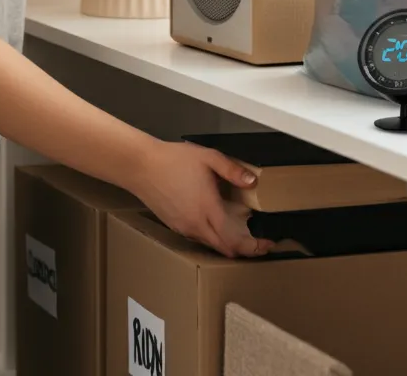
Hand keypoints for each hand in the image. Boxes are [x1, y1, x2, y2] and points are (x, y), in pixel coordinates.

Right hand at [132, 140, 275, 257]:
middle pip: (225, 249)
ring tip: (237, 229)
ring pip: (211, 245)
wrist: (140, 165)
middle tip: (257, 240)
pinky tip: (212, 220)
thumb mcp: (207, 157)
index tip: (267, 243)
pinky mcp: (174, 226)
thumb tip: (252, 181)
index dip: (255, 247)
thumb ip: (232, 170)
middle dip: (245, 249)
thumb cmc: (172, 159)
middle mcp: (196, 225)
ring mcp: (183, 228)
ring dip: (227, 243)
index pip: (236, 241)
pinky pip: (198, 237)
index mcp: (208, 210)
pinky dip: (211, 236)